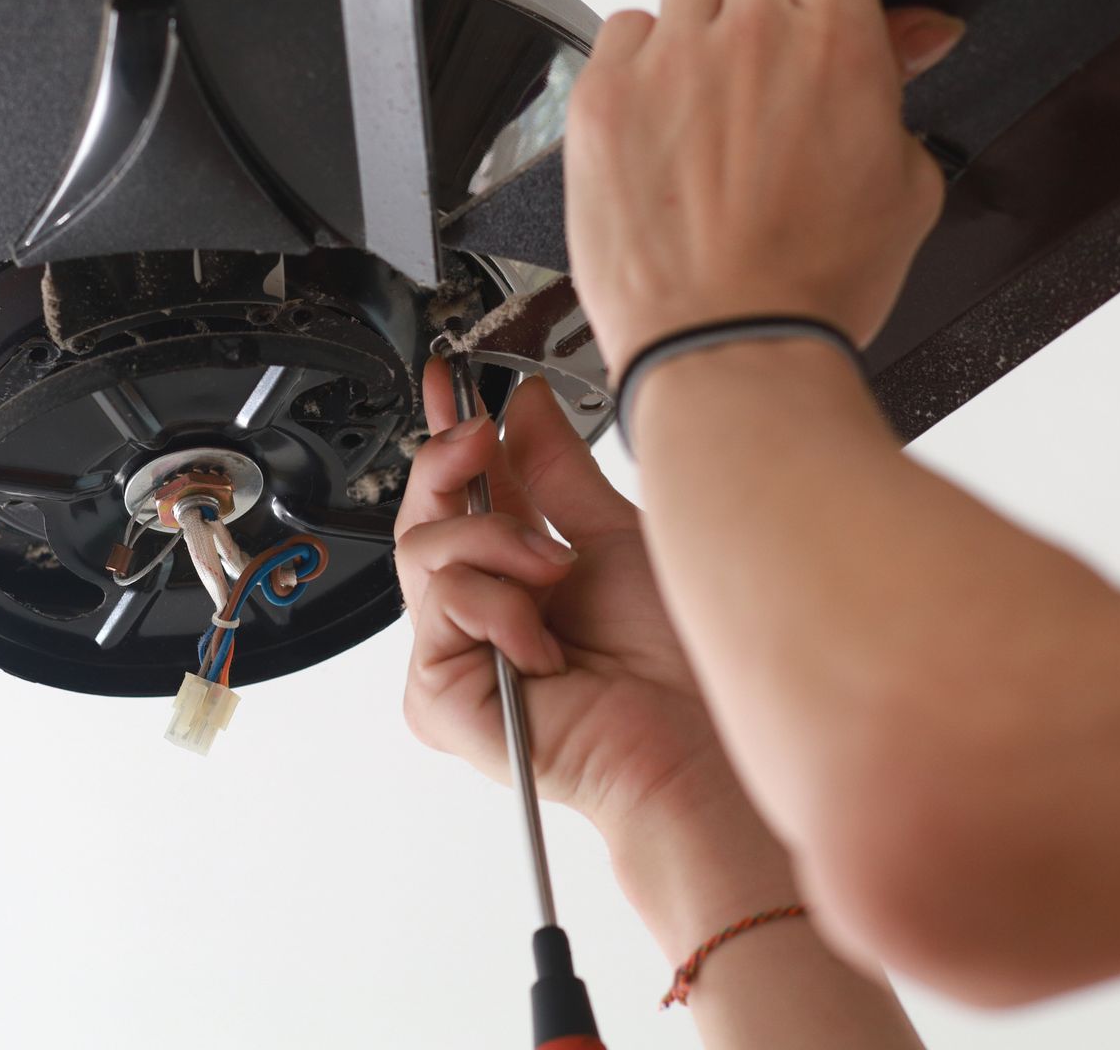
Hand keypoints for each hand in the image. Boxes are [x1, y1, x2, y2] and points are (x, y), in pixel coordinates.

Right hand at [395, 362, 741, 853]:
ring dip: (498, 545)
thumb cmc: (680, 665)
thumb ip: (555, 470)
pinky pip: (441, 609)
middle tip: (478, 439)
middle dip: (450, 464)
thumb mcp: (615, 536)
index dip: (443, 431)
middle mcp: (476, 612)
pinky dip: (498, 610)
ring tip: (555, 573)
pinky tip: (543, 647)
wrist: (698, 743)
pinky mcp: (439, 699)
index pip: (458, 490)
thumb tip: (521, 401)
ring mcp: (453, 655)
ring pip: (423, 551)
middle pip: (421, 514)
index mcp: (514, 570)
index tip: (446, 376)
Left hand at [562, 0, 964, 375]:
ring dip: (701, 13)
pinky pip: (621, 31)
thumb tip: (911, 34)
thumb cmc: (812, 287)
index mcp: (835, 43)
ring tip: (711, 85)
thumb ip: (898, 87)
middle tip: (768, 40)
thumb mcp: (903, 183)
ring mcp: (666, 67)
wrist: (725, 350)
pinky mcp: (601, 102)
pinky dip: (641, 62)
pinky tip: (662, 121)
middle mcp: (746, 39)